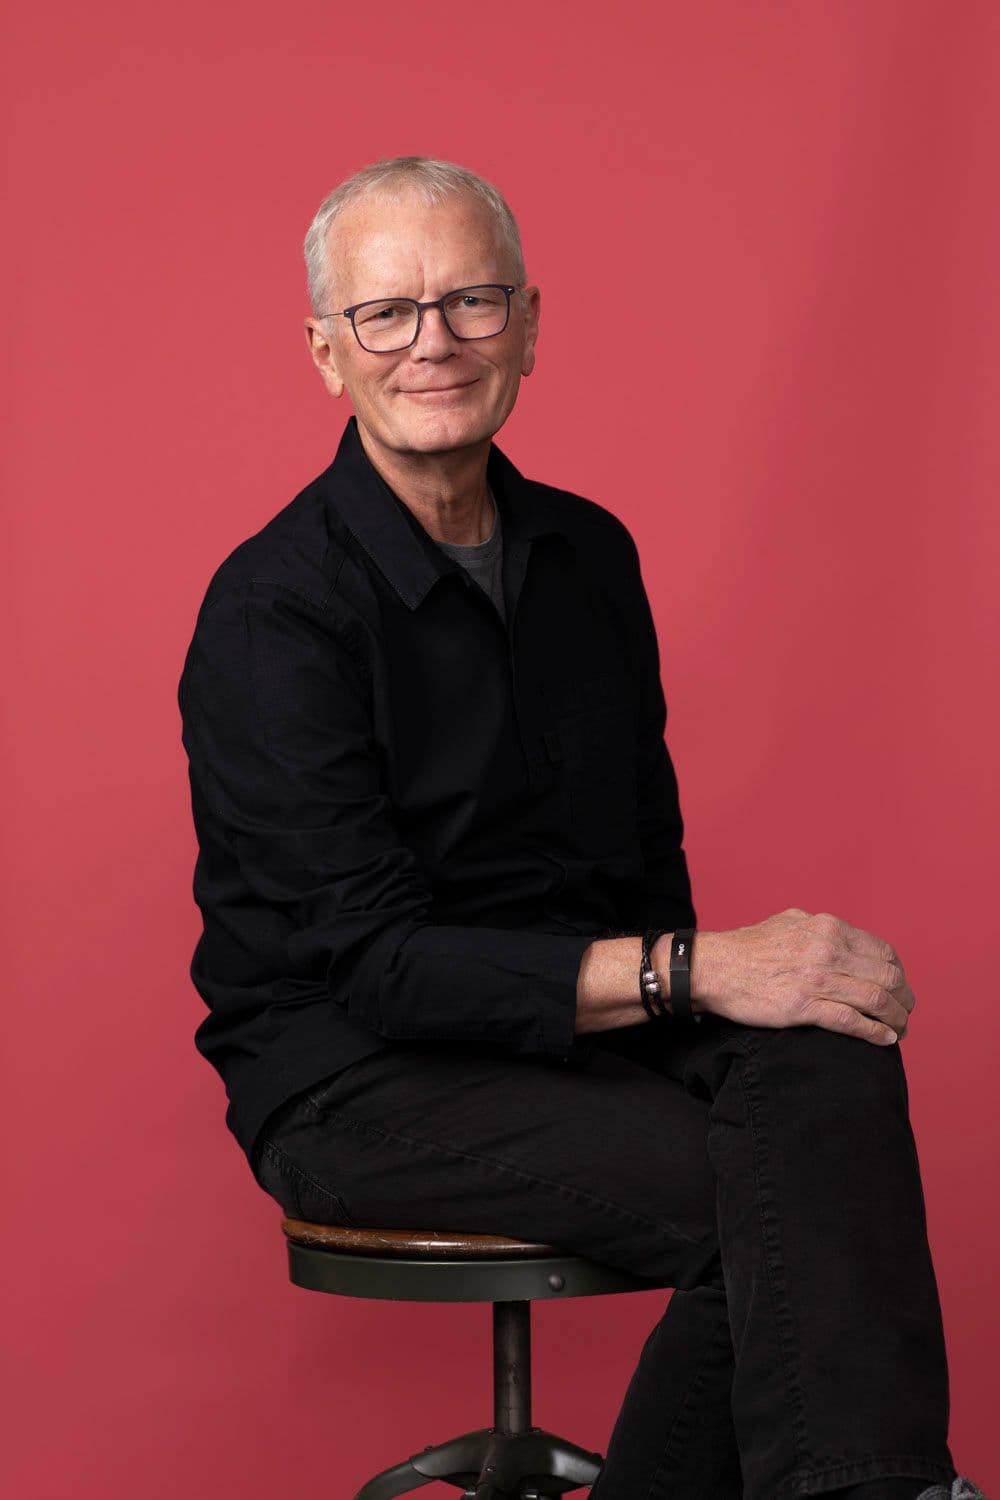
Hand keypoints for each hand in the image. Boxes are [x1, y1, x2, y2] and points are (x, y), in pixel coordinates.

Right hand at [692, 908, 914, 1045]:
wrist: (714, 967)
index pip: (883, 952)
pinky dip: (875, 1032)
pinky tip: (885, 1039)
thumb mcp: (790, 922)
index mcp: (828, 929)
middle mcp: (827, 950)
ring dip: (896, 1019)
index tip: (900, 988)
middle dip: (904, 999)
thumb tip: (840, 936)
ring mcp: (816, 979)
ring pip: (876, 999)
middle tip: (906, 1013)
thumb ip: (820, 929)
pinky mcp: (803, 1007)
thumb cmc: (748, 947)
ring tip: (900, 1030)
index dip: (899, 974)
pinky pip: (852, 1021)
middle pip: (887, 977)